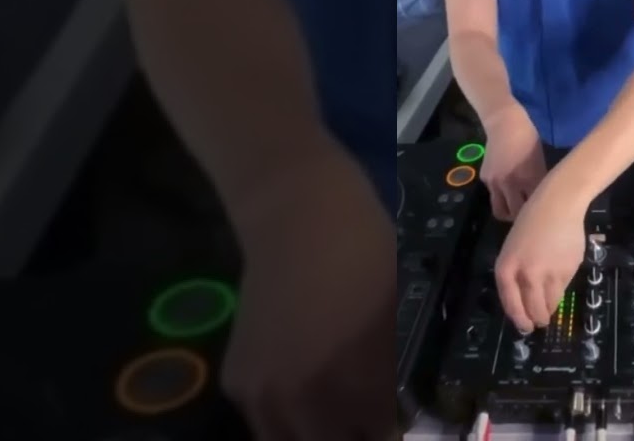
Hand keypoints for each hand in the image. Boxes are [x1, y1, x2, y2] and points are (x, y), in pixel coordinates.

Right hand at [220, 152, 396, 440]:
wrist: (297, 214)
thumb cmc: (363, 256)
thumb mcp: (395, 320)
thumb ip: (392, 383)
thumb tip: (396, 421)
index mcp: (352, 389)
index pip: (375, 439)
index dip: (389, 433)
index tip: (397, 424)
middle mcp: (300, 404)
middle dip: (353, 436)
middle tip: (370, 422)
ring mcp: (260, 396)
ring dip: (319, 436)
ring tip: (342, 417)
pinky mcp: (236, 381)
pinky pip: (266, 424)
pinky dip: (290, 422)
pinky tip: (310, 397)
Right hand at [481, 103, 546, 220]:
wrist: (504, 122)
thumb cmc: (528, 138)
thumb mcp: (540, 160)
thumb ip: (539, 181)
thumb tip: (542, 197)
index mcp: (528, 178)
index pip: (534, 206)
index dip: (539, 213)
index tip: (544, 217)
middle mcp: (510, 183)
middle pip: (515, 215)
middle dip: (522, 220)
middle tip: (529, 218)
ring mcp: (495, 182)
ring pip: (499, 210)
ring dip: (508, 214)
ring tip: (516, 211)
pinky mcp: (485, 178)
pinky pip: (493, 196)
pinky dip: (501, 197)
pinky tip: (507, 191)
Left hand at [494, 180, 587, 331]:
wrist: (559, 205)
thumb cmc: (532, 221)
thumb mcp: (513, 247)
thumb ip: (516, 274)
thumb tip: (525, 300)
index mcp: (507, 268)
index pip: (510, 303)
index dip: (518, 319)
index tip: (525, 326)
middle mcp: (526, 275)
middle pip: (532, 310)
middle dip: (536, 319)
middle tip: (539, 321)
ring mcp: (549, 274)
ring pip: (550, 304)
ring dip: (549, 308)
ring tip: (549, 306)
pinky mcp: (568, 272)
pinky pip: (563, 289)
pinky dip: (561, 290)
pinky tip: (559, 276)